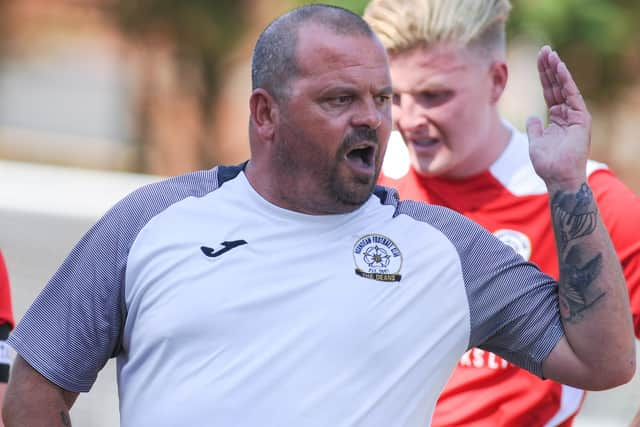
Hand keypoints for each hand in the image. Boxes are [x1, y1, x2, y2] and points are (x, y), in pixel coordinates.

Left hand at [526, 46, 590, 190]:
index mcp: (557, 118)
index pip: (549, 92)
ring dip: (557, 70)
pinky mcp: (581, 118)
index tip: (538, 59)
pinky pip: (572, 95)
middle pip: (556, 86)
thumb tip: (533, 116)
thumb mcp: (536, 142)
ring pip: (564, 87)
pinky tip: (559, 67)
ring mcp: (575, 115)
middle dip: (549, 68)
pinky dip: (566, 81)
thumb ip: (535, 128)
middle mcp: (567, 114)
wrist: (558, 177)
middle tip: (544, 49)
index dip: (544, 76)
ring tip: (550, 53)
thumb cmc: (547, 164)